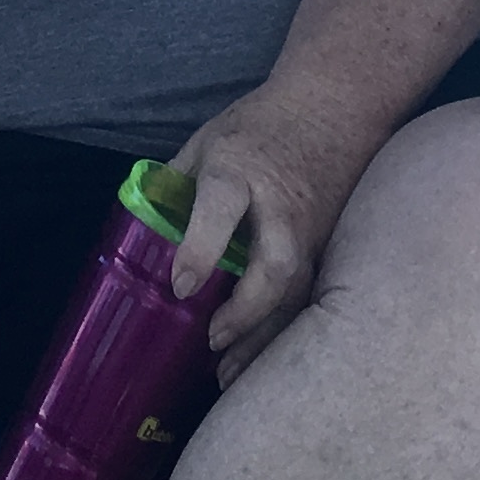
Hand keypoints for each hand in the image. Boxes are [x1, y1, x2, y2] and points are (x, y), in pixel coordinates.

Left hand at [165, 85, 378, 379]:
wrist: (335, 107)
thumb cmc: (261, 124)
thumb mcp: (208, 139)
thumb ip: (178, 183)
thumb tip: (144, 227)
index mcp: (241, 168)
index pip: (221, 207)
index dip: (201, 248)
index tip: (180, 286)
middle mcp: (282, 205)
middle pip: (275, 263)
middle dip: (245, 309)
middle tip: (211, 340)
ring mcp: (313, 229)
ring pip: (298, 291)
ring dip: (263, 335)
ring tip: (229, 373)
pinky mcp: (328, 246)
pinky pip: (309, 295)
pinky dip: (283, 330)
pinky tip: (259, 359)